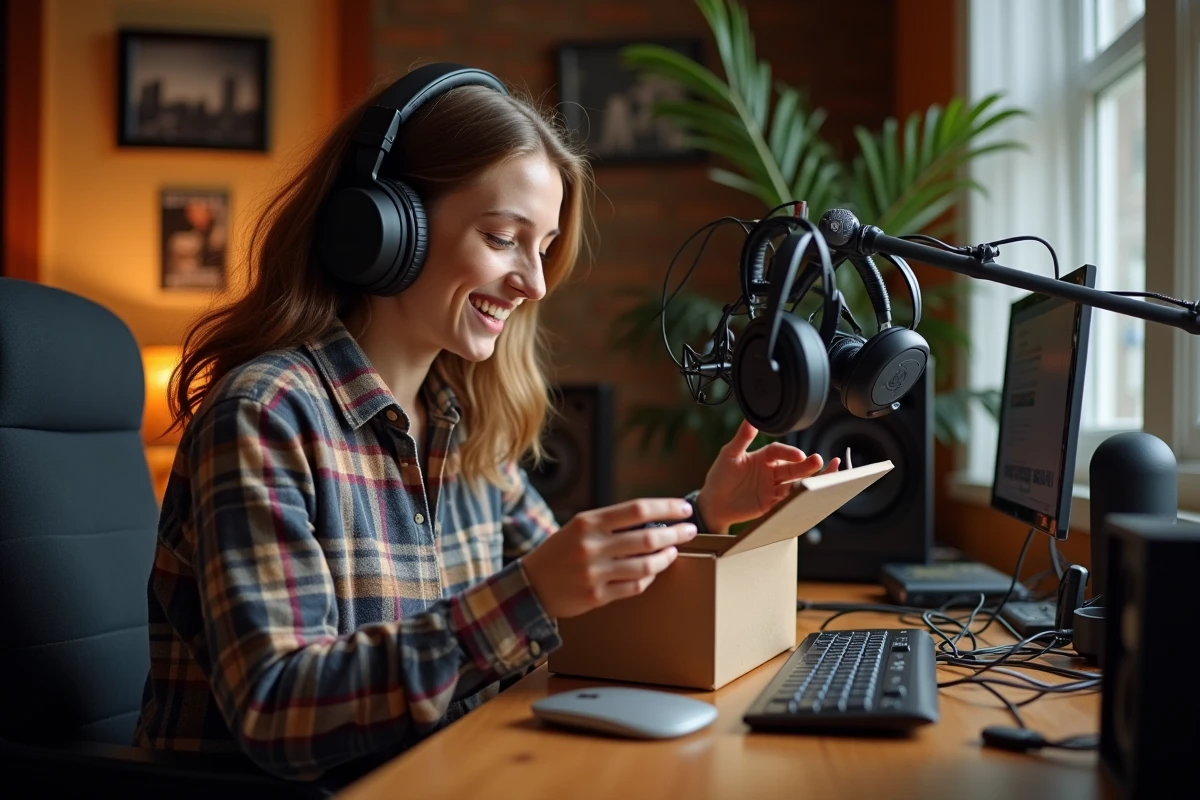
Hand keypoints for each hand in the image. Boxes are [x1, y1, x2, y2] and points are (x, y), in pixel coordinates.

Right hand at [521, 498, 697, 618]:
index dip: (666, 508)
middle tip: (689, 531)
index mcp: (588, 522)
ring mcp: (594, 573)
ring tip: (673, 552)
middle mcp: (591, 546)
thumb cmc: (560, 552)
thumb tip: (654, 519)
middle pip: (647, 538)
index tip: (684, 509)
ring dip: (666, 558)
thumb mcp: (579, 527)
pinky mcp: (596, 596)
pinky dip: (648, 579)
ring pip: (645, 566)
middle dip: (675, 534)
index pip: (637, 510)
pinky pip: (634, 587)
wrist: (530, 586)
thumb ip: (611, 523)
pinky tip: (653, 572)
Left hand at [697, 420, 839, 533]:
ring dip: (809, 480)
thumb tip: (751, 419)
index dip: (789, 452)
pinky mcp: (772, 504)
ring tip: (825, 476)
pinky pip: (788, 501)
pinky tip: (808, 494)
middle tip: (818, 461)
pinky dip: (798, 498)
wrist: (714, 503)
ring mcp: (773, 488)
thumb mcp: (729, 455)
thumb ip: (742, 438)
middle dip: (806, 465)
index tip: (798, 454)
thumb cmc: (720, 476)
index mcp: (763, 457)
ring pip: (795, 483)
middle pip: (792, 467)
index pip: (779, 451)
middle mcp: (772, 472)